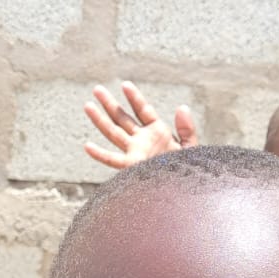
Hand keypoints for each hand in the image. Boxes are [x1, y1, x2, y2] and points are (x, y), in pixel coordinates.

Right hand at [83, 81, 198, 170]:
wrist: (184, 192)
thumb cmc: (188, 172)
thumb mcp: (191, 148)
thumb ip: (187, 129)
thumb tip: (182, 107)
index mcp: (157, 133)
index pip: (142, 110)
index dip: (134, 98)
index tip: (125, 85)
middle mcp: (142, 141)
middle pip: (122, 119)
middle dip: (109, 104)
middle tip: (97, 89)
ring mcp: (135, 153)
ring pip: (114, 133)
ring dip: (100, 120)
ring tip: (87, 105)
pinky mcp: (132, 167)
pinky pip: (113, 160)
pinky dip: (100, 155)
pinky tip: (87, 146)